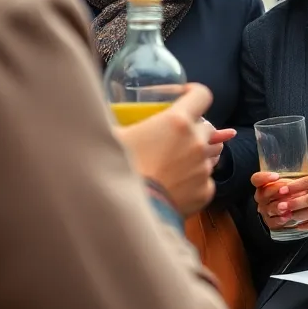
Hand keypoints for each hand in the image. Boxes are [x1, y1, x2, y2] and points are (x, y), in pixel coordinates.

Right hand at [115, 83, 236, 215]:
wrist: (126, 215)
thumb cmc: (117, 171)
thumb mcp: (112, 138)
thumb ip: (115, 119)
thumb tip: (99, 109)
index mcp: (177, 122)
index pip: (202, 95)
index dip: (194, 93)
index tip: (185, 97)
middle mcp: (196, 142)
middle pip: (206, 126)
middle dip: (193, 129)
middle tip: (172, 138)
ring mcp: (203, 167)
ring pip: (208, 153)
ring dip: (195, 154)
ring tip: (173, 164)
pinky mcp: (206, 190)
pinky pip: (205, 179)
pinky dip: (193, 181)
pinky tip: (173, 185)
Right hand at [251, 171, 291, 230]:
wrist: (296, 207)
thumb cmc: (292, 190)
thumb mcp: (291, 181)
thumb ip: (291, 180)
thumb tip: (301, 177)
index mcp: (263, 185)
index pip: (257, 179)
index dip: (264, 177)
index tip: (276, 176)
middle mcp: (261, 198)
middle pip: (263, 193)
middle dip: (276, 190)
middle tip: (286, 190)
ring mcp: (265, 210)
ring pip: (268, 208)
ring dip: (278, 207)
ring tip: (288, 206)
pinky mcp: (270, 222)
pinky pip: (272, 221)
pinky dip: (280, 219)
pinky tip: (289, 216)